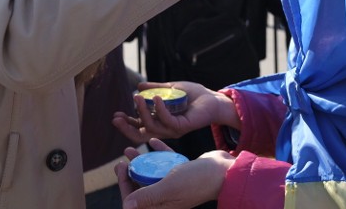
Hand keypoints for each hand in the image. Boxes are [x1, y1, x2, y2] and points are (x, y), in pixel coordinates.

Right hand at [113, 81, 238, 142]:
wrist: (212, 99)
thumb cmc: (193, 95)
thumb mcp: (170, 89)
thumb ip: (155, 89)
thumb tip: (138, 85)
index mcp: (159, 122)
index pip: (139, 128)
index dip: (127, 124)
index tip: (115, 115)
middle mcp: (164, 129)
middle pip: (141, 135)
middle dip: (127, 128)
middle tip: (116, 118)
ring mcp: (173, 130)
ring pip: (152, 127)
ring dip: (142, 112)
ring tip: (136, 97)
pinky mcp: (182, 127)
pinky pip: (167, 121)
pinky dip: (160, 109)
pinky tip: (156, 97)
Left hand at [117, 138, 232, 208]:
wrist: (225, 171)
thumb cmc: (197, 181)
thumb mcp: (169, 187)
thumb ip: (147, 196)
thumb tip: (127, 206)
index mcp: (163, 205)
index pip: (136, 200)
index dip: (124, 185)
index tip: (120, 167)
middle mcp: (168, 197)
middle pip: (142, 185)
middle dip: (130, 172)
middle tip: (124, 157)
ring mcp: (176, 185)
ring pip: (153, 173)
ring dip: (142, 161)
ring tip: (133, 148)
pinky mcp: (184, 173)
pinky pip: (168, 163)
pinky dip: (160, 153)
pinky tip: (154, 142)